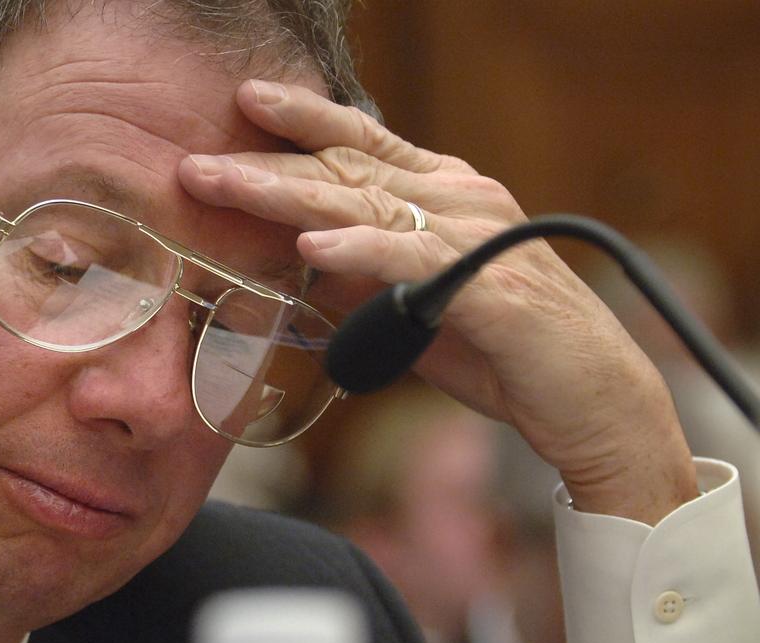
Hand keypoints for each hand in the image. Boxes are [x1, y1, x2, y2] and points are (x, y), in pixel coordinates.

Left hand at [179, 80, 696, 523]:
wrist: (591, 398)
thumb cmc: (501, 351)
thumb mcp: (414, 304)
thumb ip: (363, 277)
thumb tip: (300, 263)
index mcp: (444, 196)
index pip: (362, 145)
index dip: (304, 120)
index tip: (245, 101)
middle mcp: (459, 201)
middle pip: (348, 167)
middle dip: (267, 159)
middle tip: (195, 160)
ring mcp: (474, 238)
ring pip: (367, 203)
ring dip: (289, 194)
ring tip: (226, 186)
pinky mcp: (487, 287)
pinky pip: (412, 259)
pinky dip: (361, 249)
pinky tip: (313, 243)